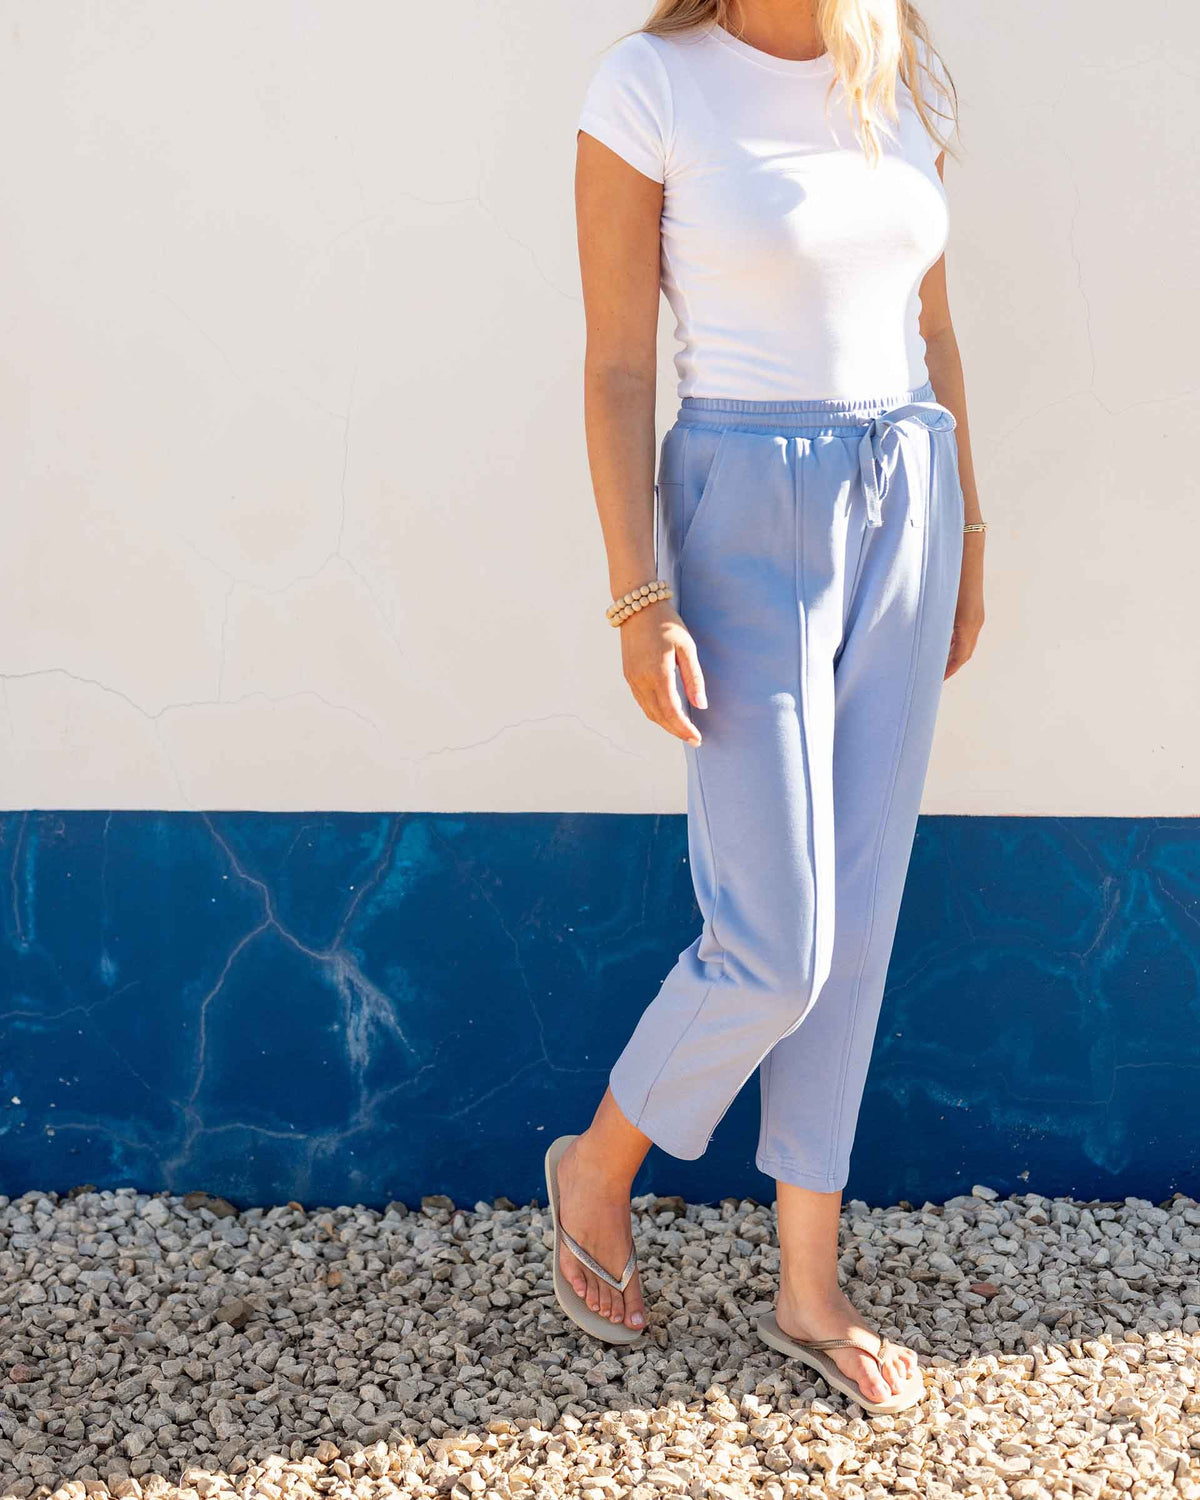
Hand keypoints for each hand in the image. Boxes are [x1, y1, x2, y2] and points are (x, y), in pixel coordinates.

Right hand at [620, 601, 706, 744]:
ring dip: (665, 725)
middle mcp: (641, 680)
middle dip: (676, 731)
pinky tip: (666, 715)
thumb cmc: (666, 624)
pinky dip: (655, 713)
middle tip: (693, 739)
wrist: (638, 607)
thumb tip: (701, 705)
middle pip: (659, 716)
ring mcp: (632, 679)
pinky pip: (642, 702)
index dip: (685, 728)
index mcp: (658, 673)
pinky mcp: (628, 676)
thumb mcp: (687, 647)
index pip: (672, 711)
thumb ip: (694, 678)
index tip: (697, 738)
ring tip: (682, 730)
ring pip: (649, 712)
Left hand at [945, 538, 984, 678]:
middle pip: (964, 652)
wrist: (966, 549)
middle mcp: (975, 621)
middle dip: (949, 666)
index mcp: (967, 623)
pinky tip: (941, 642)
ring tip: (934, 664)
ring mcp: (977, 614)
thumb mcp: (936, 601)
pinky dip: (954, 642)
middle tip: (932, 677)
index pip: (960, 657)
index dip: (948, 671)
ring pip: (965, 642)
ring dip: (952, 654)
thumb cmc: (948, 573)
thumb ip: (931, 623)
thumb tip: (920, 643)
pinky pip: (965, 631)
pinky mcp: (974, 608)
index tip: (935, 681)